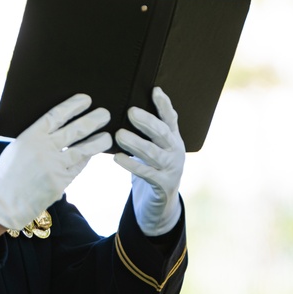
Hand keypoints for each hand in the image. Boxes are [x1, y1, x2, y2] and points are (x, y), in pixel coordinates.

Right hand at [0, 94, 111, 230]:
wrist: (2, 201)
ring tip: (108, 136)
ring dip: (98, 141)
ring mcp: (53, 167)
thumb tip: (60, 127)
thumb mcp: (18, 147)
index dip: (73, 106)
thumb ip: (38, 137)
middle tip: (105, 114)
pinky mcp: (60, 182)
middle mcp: (44, 149)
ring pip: (83, 150)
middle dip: (93, 120)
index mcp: (30, 136)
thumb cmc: (8, 172)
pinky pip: (78, 167)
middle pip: (75, 130)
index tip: (86, 99)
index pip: (56, 115)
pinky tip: (91, 154)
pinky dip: (86, 159)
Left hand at [113, 87, 184, 235]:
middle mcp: (175, 151)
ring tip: (119, 134)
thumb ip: (145, 132)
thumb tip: (123, 109)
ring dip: (135, 143)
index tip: (155, 90)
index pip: (171, 118)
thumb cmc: (151, 167)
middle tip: (130, 111)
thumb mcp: (152, 148)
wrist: (160, 203)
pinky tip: (116, 158)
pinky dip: (131, 164)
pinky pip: (145, 173)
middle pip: (162, 133)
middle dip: (147, 121)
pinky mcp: (163, 185)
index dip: (164, 105)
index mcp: (173, 138)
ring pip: (153, 153)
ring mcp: (171, 169)